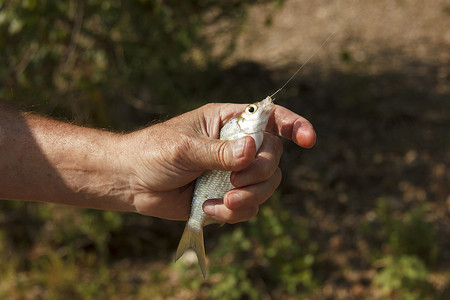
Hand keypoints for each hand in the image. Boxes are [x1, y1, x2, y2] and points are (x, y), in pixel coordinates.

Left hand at [123, 102, 315, 221]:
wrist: (132, 182)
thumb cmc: (152, 153)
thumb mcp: (183, 148)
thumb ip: (218, 152)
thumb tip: (252, 151)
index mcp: (227, 122)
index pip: (270, 118)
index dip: (294, 125)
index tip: (308, 139)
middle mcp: (236, 145)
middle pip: (274, 157)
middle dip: (259, 173)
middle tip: (235, 181)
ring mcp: (233, 172)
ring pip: (266, 185)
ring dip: (250, 197)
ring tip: (223, 203)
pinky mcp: (227, 196)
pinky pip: (249, 207)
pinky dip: (235, 212)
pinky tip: (210, 209)